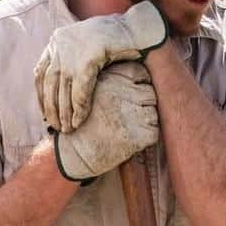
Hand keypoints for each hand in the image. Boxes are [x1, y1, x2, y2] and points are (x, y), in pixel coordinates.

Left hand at [35, 0, 166, 130]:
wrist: (137, 28)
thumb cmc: (117, 41)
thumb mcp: (87, 48)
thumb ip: (72, 61)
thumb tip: (63, 87)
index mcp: (58, 39)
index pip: (40, 72)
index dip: (41, 96)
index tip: (46, 114)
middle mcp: (61, 43)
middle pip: (49, 82)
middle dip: (51, 108)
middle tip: (57, 127)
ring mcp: (73, 49)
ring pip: (62, 88)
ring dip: (64, 112)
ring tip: (68, 129)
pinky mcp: (89, 57)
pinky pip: (80, 89)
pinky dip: (79, 108)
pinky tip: (79, 120)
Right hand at [50, 60, 158, 182]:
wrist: (72, 152)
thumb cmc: (82, 121)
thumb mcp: (91, 91)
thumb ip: (113, 82)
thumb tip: (141, 78)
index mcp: (109, 79)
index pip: (139, 73)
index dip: (139, 84)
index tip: (132, 95)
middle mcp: (121, 92)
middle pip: (149, 92)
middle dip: (143, 103)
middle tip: (128, 116)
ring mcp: (130, 113)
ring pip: (153, 112)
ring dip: (145, 121)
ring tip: (127, 128)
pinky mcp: (137, 134)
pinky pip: (154, 132)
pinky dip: (146, 137)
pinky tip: (130, 140)